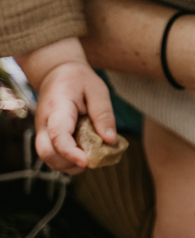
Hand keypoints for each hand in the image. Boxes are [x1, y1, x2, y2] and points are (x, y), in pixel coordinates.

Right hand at [19, 39, 116, 173]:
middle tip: (91, 160)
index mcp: (57, 107)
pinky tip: (82, 153)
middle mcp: (44, 122)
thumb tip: (110, 140)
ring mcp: (42, 130)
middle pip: (47, 153)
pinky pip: (52, 154)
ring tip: (89, 157)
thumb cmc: (78, 80)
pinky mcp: (45, 136)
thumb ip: (103, 114)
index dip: (70, 152)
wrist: (57, 73)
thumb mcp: (97, 89)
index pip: (58, 135)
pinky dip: (66, 160)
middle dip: (68, 164)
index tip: (85, 161)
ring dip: (67, 164)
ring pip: (47, 157)